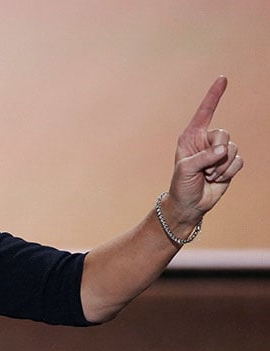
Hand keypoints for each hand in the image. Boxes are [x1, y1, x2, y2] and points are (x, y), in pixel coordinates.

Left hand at [168, 76, 243, 224]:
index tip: (223, 78)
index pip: (205, 111)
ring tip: (209, 175)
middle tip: (206, 168)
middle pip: (224, 133)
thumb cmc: (181, 184)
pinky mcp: (229, 163)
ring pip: (233, 148)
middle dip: (217, 152)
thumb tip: (223, 149)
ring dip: (221, 166)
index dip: (214, 95)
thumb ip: (204, 156)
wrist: (190, 204)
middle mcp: (206, 141)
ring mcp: (219, 152)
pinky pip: (238, 161)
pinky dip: (228, 172)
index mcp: (191, 136)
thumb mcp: (186, 169)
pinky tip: (217, 179)